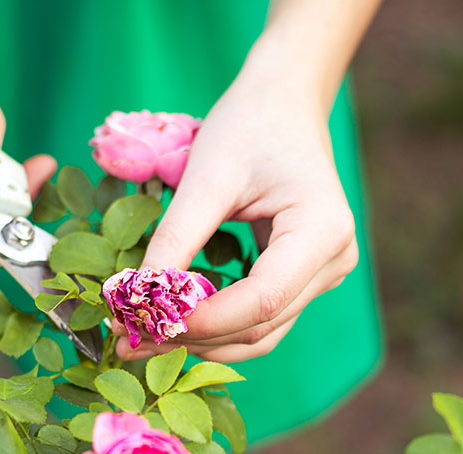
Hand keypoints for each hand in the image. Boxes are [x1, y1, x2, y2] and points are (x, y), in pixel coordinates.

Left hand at [117, 74, 358, 362]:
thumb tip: (137, 295)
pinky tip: (172, 322)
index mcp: (323, 229)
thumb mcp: (207, 175)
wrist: (283, 104)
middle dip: (194, 336)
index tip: (146, 322)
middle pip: (262, 324)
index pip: (263, 299)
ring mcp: (324, 274)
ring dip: (203, 341)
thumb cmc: (250, 126)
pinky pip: (261, 317)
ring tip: (142, 338)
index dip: (205, 320)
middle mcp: (334, 260)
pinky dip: (217, 326)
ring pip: (261, 333)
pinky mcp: (305, 279)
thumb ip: (177, 237)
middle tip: (128, 340)